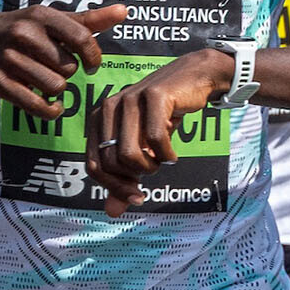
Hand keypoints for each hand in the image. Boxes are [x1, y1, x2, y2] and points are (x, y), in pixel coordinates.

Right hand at [0, 4, 128, 117]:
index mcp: (41, 16)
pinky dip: (49, 111)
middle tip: (54, 68)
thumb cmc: (17, 29)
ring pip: (55, 86)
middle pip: (69, 66)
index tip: (91, 64)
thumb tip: (124, 12)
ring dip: (56, 89)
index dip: (93, 56)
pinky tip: (52, 107)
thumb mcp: (48, 19)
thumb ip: (88, 19)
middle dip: (67, 71)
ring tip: (47, 82)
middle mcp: (24, 34)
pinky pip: (35, 104)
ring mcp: (9, 58)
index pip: (82, 38)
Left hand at [83, 45, 233, 217]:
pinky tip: (172, 152)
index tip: (137, 197)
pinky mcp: (154, 95)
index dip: (114, 187)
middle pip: (111, 163)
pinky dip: (166, 153)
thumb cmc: (165, 113)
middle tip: (153, 171)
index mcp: (99, 118)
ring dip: (151, 165)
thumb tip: (112, 212)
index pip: (94, 165)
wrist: (195, 77)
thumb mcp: (143, 145)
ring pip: (129, 153)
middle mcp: (109, 107)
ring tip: (162, 159)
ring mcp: (130, 99)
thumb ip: (126, 177)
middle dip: (135, 176)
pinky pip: (155, 139)